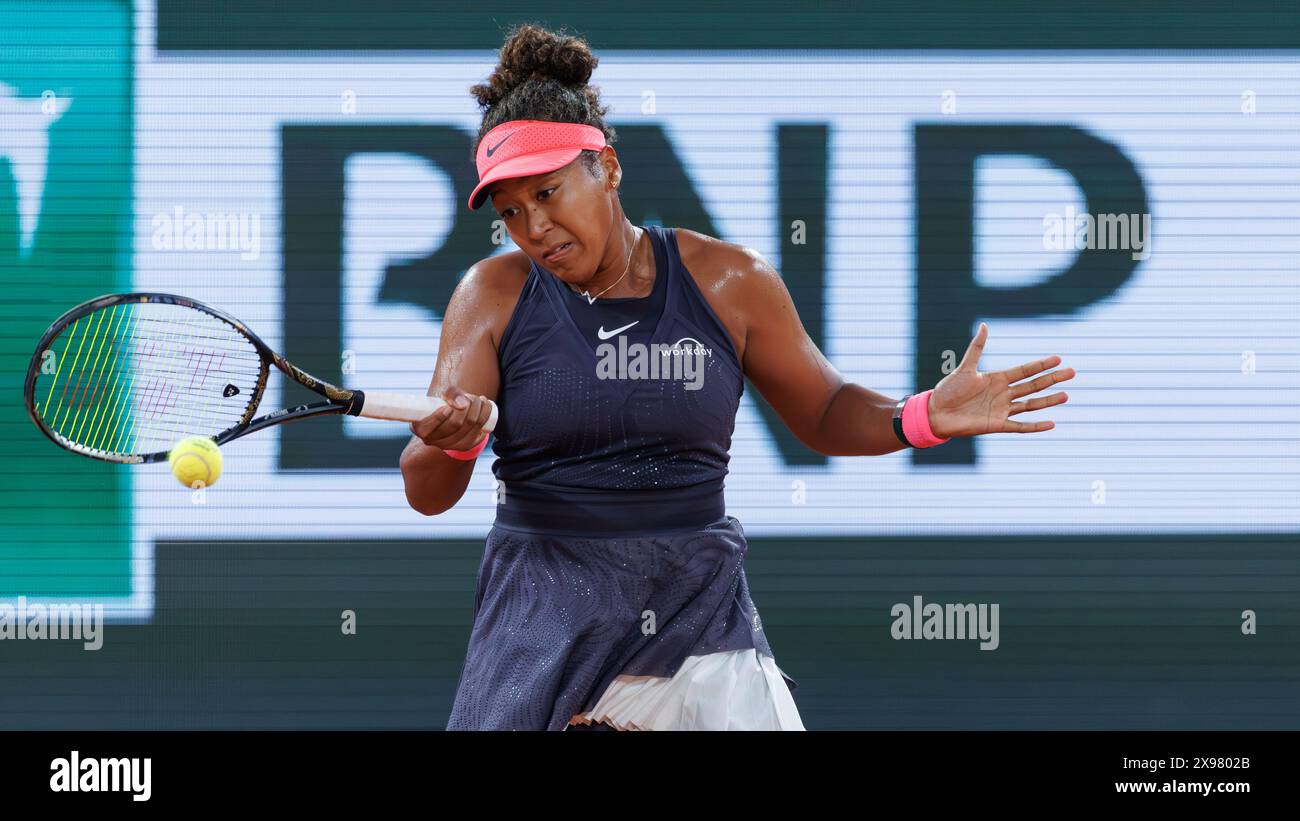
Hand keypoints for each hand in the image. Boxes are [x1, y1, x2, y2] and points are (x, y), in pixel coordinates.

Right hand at [409, 385, 492, 451]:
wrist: (454, 414)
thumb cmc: (445, 402)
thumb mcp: (444, 394)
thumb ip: (451, 393)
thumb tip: (463, 405)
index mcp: (421, 429)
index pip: (430, 427)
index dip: (439, 417)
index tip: (448, 407)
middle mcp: (434, 441)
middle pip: (455, 424)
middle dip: (467, 406)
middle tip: (471, 397)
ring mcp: (450, 446)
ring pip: (469, 426)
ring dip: (479, 409)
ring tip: (480, 399)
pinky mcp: (465, 446)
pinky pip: (478, 433)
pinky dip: (485, 417)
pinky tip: (486, 407)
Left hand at [927, 323, 1074, 438]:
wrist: (935, 413)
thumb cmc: (948, 390)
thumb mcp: (965, 368)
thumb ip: (977, 348)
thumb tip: (985, 325)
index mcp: (997, 378)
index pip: (1024, 370)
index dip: (1040, 365)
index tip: (1058, 358)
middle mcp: (1002, 394)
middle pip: (1032, 385)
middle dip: (1052, 379)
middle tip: (1072, 372)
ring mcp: (1001, 409)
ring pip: (1030, 405)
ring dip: (1048, 401)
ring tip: (1066, 395)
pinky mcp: (996, 425)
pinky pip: (1019, 426)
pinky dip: (1034, 426)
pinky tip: (1051, 424)